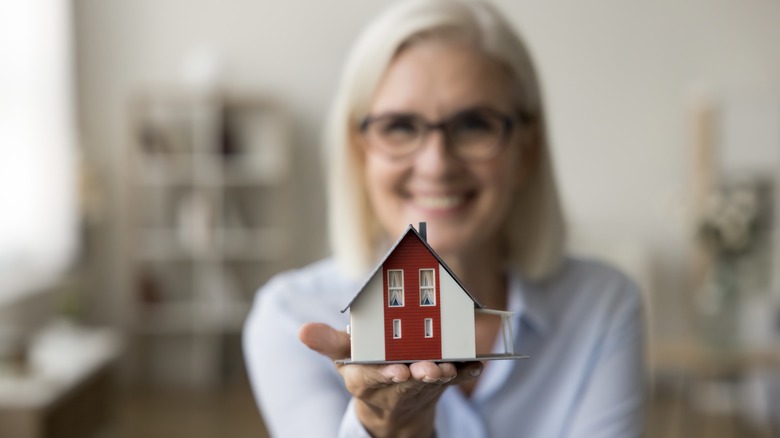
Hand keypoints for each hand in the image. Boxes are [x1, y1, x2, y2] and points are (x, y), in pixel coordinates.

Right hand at [299, 322, 482, 437]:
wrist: (392, 405)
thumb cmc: (365, 368)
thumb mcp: (343, 357)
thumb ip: (327, 342)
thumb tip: (303, 331)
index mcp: (367, 377)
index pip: (373, 377)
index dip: (384, 374)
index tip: (396, 371)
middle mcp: (395, 383)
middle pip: (408, 380)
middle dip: (419, 374)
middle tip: (429, 368)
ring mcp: (420, 385)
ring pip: (433, 381)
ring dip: (443, 375)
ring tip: (449, 368)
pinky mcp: (441, 383)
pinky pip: (456, 378)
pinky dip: (466, 372)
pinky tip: (476, 364)